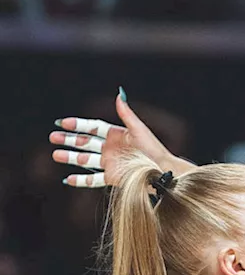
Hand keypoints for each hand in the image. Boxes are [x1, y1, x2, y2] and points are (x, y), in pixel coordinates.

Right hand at [50, 90, 188, 186]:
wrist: (161, 170)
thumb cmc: (153, 149)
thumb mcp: (138, 129)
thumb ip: (126, 114)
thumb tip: (119, 94)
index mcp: (116, 135)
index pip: (93, 128)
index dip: (78, 125)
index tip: (62, 123)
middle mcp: (110, 148)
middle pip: (85, 143)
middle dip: (69, 140)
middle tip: (53, 137)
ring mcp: (110, 163)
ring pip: (85, 160)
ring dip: (70, 157)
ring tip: (55, 154)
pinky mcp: (111, 177)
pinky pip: (92, 179)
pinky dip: (80, 180)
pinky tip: (67, 179)